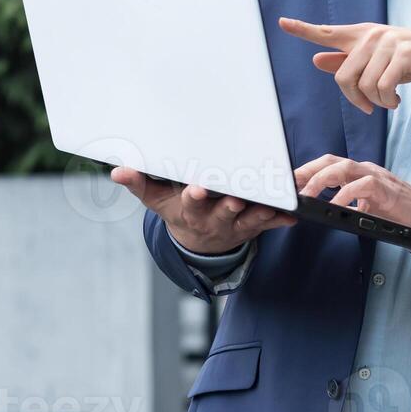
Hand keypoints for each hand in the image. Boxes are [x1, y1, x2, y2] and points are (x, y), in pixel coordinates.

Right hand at [110, 166, 296, 254]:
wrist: (199, 240)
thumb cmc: (179, 210)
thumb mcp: (157, 200)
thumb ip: (140, 184)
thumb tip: (118, 171)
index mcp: (190, 210)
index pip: (191, 203)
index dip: (194, 196)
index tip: (197, 188)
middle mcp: (214, 218)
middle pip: (223, 211)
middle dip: (230, 204)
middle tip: (237, 196)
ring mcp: (236, 224)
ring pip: (249, 218)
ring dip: (260, 212)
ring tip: (270, 205)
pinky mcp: (254, 226)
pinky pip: (269, 224)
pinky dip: (280, 219)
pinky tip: (292, 215)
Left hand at [279, 16, 410, 115]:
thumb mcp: (378, 61)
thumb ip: (348, 61)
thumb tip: (316, 59)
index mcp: (363, 34)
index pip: (328, 32)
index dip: (303, 30)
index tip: (282, 23)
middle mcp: (373, 34)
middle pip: (343, 76)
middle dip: (355, 99)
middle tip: (369, 107)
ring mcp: (390, 42)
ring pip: (364, 86)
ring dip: (376, 103)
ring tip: (389, 101)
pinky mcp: (405, 53)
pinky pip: (382, 88)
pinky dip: (388, 102)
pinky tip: (397, 102)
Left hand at [294, 154, 410, 234]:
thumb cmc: (395, 211)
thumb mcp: (365, 205)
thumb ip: (346, 202)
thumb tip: (321, 209)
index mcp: (357, 174)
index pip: (326, 165)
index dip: (304, 171)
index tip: (284, 183)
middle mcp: (364, 170)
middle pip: (330, 161)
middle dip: (305, 171)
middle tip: (287, 187)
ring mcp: (375, 176)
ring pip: (343, 167)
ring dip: (320, 180)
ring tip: (306, 196)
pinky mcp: (385, 188)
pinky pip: (361, 186)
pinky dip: (345, 195)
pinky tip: (334, 206)